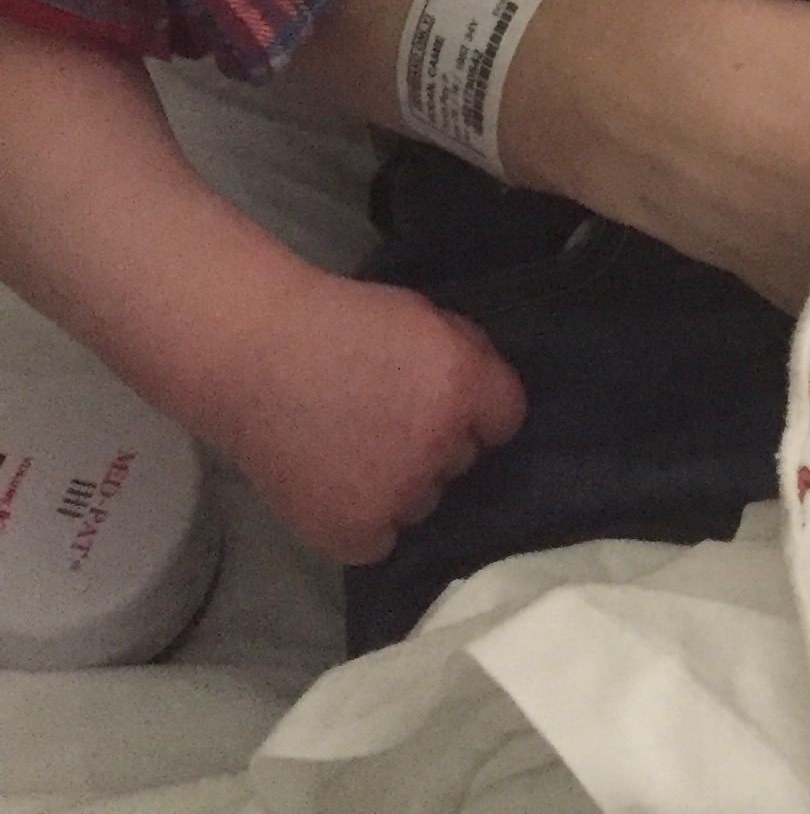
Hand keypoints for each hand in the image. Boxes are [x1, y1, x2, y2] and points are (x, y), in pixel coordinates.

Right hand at [216, 266, 525, 564]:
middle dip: (437, 442)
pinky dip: (368, 520)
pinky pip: (384, 539)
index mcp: (461, 387)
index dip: (476, 407)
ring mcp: (397, 496)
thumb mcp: (424, 319)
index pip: (507, 418)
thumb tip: (487, 401)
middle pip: (463, 460)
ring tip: (355, 451)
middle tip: (388, 419)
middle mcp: (439, 447)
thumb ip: (467, 359)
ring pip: (424, 501)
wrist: (254, 355)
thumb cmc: (342, 324)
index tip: (446, 400)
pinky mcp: (354, 535)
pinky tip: (339, 485)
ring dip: (404, 483)